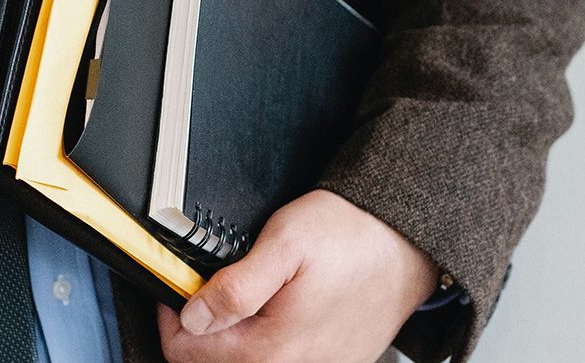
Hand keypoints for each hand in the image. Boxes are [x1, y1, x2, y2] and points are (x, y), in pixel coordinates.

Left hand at [157, 189, 439, 362]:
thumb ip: (234, 287)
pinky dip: (267, 341)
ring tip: (249, 296)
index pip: (187, 352)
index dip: (175, 314)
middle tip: (214, 287)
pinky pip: (283, 360)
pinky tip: (278, 311)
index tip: (184, 287)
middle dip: (205, 327)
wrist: (409, 240)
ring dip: (234, 336)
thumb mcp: (284, 244)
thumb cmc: (353, 235)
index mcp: (273, 349)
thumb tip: (193, 317)